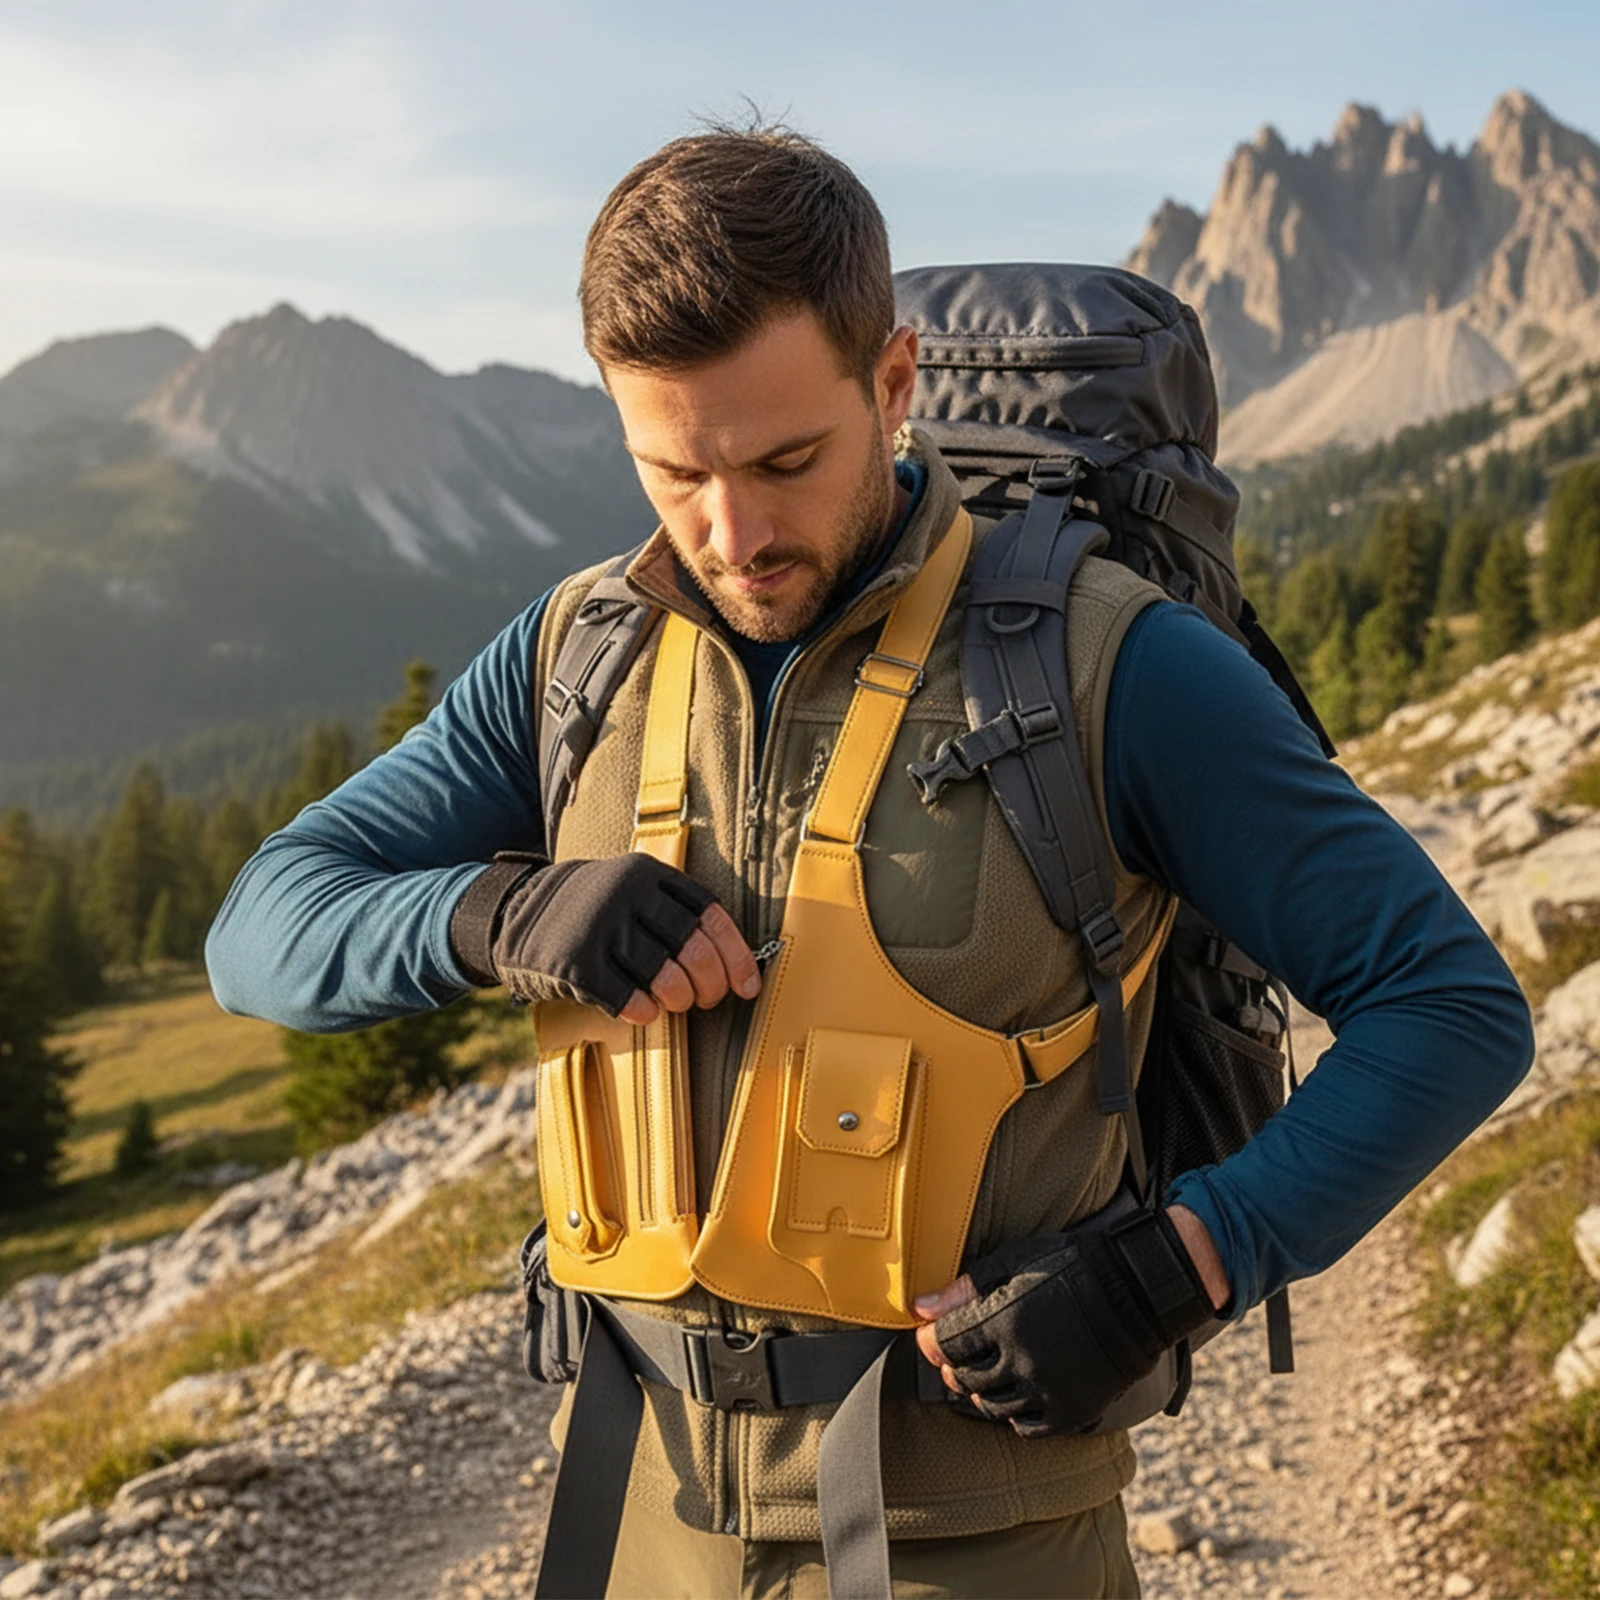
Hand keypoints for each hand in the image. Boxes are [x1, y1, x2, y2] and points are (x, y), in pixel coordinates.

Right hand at [489, 854, 759, 1021]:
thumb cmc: (593, 913)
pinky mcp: (574, 962)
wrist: (515, 913)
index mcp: (648, 873)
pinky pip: (627, 998)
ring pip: (666, 976)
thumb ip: (674, 913)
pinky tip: (646, 1012)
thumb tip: (733, 964)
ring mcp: (599, 927)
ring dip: (680, 999)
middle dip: (711, 984)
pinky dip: (645, 1011)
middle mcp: (626, 894)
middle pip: (694, 949)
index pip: (710, 916)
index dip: (736, 956)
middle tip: (708, 999)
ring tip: (677, 1003)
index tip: (747, 986)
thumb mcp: (632, 893)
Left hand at [911, 1203, 1220, 1436]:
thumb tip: (919, 1308)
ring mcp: (1047, 1391)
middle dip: (954, 1365)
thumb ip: (965, 1289)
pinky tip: (1015, 1393)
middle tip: (960, 1353)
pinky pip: (1025, 1427)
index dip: (933, 1340)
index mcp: (1004, 1321)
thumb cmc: (1073, 1265)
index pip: (946, 1345)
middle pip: (964, 1377)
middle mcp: (1022, 1362)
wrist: (1137, 1292)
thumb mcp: (1015, 1262)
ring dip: (980, 1390)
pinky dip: (1012, 1414)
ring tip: (986, 1371)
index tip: (934, 1333)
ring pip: (991, 1406)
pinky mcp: (1070, 1411)